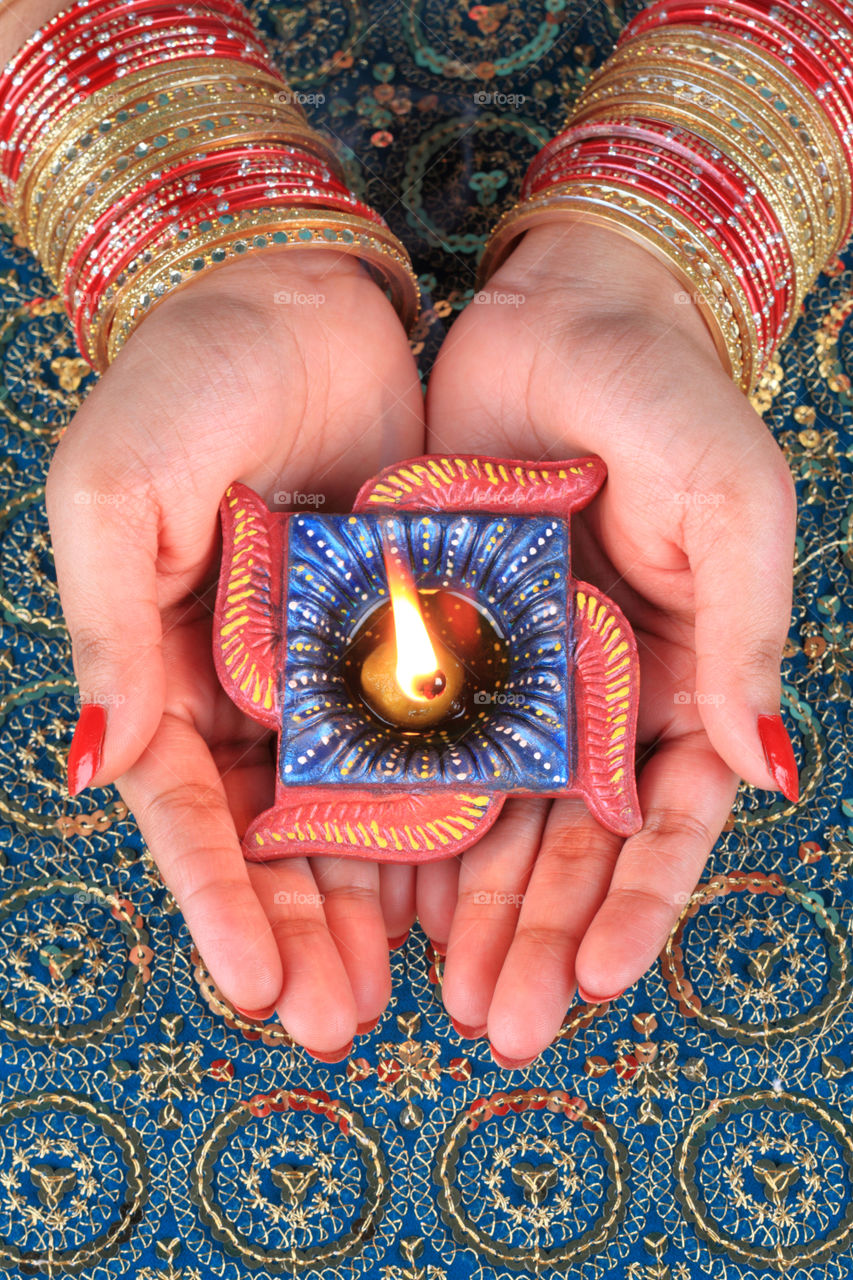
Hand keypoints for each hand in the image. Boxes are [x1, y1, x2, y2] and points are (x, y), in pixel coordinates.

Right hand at [46, 250, 423, 1052]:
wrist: (292, 299)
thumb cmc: (183, 385)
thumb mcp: (117, 496)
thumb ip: (108, 630)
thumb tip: (91, 764)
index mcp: (165, 664)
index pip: (188, 805)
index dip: (216, 899)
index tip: (255, 988)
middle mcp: (250, 684)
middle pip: (275, 832)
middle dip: (303, 930)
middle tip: (339, 1027)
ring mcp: (334, 664)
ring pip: (357, 804)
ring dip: (378, 899)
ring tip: (417, 991)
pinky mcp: (412, 629)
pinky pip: (429, 730)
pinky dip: (444, 804)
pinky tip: (471, 882)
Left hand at [421, 221, 796, 1064]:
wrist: (562, 313)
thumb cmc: (668, 402)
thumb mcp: (731, 510)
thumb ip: (740, 639)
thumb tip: (768, 772)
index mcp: (676, 678)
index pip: (665, 818)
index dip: (638, 903)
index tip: (596, 980)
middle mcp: (594, 694)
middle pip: (567, 841)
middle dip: (538, 933)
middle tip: (498, 1027)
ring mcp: (511, 674)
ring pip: (488, 815)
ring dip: (469, 907)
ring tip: (437, 994)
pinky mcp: (433, 637)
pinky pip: (413, 742)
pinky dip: (401, 816)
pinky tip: (376, 891)